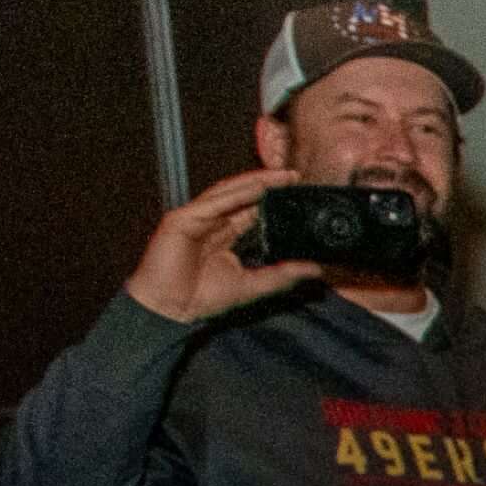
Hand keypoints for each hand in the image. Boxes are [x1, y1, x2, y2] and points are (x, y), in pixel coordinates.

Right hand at [127, 169, 321, 327]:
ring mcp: (195, 218)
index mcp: (224, 236)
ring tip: (279, 176)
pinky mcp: (181, 219)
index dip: (273, 200)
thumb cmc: (201, 298)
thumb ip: (283, 275)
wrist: (170, 309)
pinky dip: (235, 195)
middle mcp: (210, 223)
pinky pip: (212, 203)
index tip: (298, 194)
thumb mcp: (253, 285)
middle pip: (241, 196)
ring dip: (254, 182)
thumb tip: (315, 268)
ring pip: (227, 193)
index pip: (251, 211)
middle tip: (294, 176)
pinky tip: (256, 188)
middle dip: (266, 184)